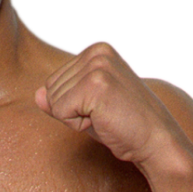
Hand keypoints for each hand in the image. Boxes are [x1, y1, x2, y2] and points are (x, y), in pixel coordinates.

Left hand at [35, 41, 182, 167]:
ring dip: (76, 118)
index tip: (102, 108)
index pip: (54, 81)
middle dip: (72, 111)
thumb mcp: (87, 108)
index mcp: (97, 50)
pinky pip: (60, 111)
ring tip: (106, 117)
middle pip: (51, 88)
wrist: (155, 141)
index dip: (73, 105)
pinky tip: (104, 121)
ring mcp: (97, 66)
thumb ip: (60, 98)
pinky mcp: (96, 84)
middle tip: (105, 115)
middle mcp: (97, 52)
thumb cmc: (123, 126)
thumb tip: (37, 95)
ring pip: (53, 100)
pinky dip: (78, 125)